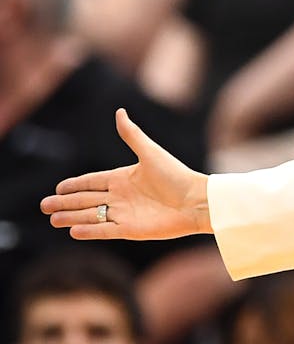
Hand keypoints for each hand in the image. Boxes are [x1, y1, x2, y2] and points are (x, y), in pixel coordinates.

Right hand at [41, 109, 211, 239]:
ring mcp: (125, 214)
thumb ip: (132, 135)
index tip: (57, 188)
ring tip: (53, 219)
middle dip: (65, 203)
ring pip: (92, 216)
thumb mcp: (151, 153)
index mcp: (123, 178)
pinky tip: (73, 232)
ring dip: (72, 218)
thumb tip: (120, 111)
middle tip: (44, 207)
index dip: (74, 185)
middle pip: (86, 200)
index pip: (92, 181)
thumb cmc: (177, 175)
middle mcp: (121, 196)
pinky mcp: (131, 229)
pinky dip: (90, 231)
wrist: (198, 201)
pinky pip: (105, 230)